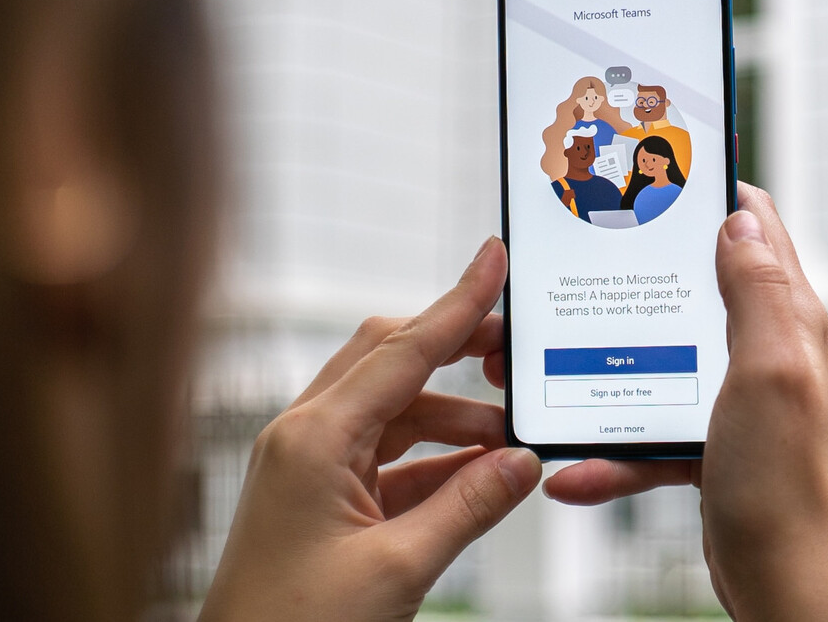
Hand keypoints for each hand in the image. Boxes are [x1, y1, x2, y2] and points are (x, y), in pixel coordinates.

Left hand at [199, 238, 541, 621]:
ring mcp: (308, 466)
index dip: (458, 303)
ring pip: (394, 413)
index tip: (493, 258)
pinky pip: (386, 458)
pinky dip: (433, 463)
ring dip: (452, 422)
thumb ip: (468, 509)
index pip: (403, 351)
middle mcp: (305, 437)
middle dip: (457, 353)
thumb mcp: (396, 570)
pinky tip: (475, 478)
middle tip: (515, 350)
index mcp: (312, 438)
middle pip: (392, 364)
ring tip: (507, 443)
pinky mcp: (318, 497)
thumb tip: (522, 464)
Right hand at [538, 183, 827, 619]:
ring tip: (540, 370)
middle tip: (567, 274)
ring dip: (600, 367)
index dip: (707, 193)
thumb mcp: (772, 373)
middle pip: (684, 289)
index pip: (754, 226)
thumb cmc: (789, 487)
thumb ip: (757, 293)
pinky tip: (574, 469)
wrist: (785, 585)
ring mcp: (727, 397)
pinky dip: (610, 450)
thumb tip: (738, 219)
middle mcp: (758, 350)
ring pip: (651, 359)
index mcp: (784, 318)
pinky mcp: (704, 443)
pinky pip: (644, 432)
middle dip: (627, 280)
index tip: (652, 175)